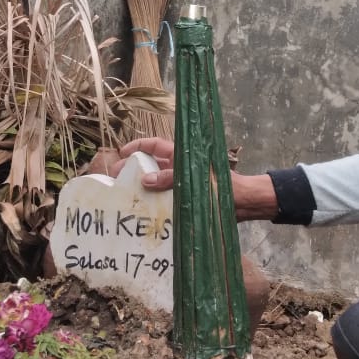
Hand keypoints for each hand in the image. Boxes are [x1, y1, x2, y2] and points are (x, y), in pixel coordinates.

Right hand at [88, 137, 279, 220]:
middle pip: (148, 165)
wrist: (243, 205)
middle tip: (114, 181)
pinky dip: (150, 205)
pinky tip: (140, 214)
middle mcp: (177, 168)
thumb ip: (171, 177)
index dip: (136, 146)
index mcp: (181, 155)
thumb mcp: (196, 178)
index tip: (120, 153)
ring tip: (122, 199)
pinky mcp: (182, 200)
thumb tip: (146, 180)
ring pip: (152, 184)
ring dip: (138, 189)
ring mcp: (179, 185)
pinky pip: (161, 201)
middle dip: (130, 170)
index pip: (153, 145)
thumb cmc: (225, 186)